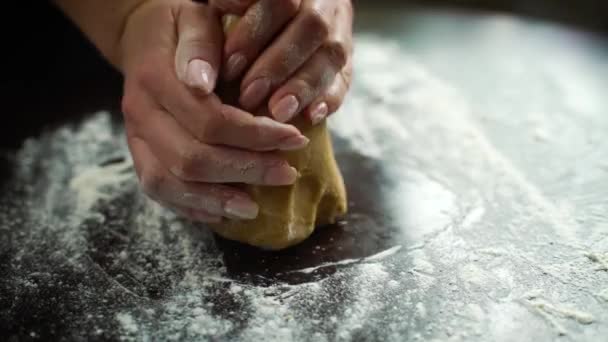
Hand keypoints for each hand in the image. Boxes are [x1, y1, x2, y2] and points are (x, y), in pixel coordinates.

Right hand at [119, 0, 309, 221]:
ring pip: (170, 182)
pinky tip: (222, 212)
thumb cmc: (180, 27)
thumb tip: (202, 82)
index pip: (211, 120)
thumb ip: (201, 45)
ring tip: (255, 208)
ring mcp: (135, 137)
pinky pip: (158, 190)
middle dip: (246, 171)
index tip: (295, 138)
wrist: (142, 38)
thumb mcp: (195, 17)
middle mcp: (141, 112)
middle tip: (286, 174)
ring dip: (216, 200)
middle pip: (193, 158)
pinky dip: (191, 206)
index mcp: (156, 77)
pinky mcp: (138, 154)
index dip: (256, 135)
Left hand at [210, 0, 353, 123]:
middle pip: (311, 26)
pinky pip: (344, 81)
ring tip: (277, 111)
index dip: (256, 29)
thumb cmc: (224, 26)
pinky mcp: (344, 66)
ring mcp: (337, 32)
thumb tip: (204, 61)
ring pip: (331, 55)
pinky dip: (327, 100)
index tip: (230, 62)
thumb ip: (209, 27)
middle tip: (248, 93)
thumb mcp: (210, 16)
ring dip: (303, 86)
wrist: (257, 39)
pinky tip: (310, 116)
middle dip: (278, 63)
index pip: (281, 0)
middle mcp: (321, 2)